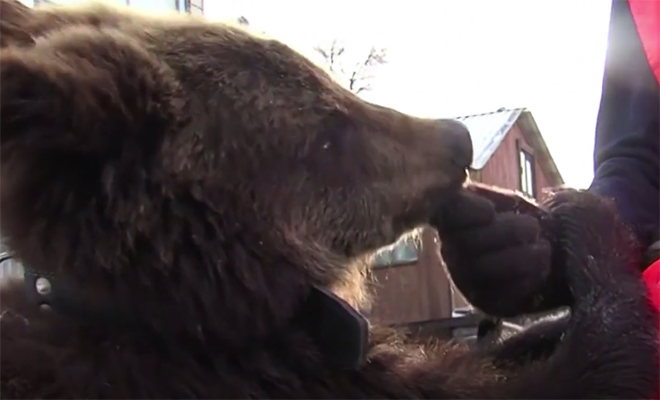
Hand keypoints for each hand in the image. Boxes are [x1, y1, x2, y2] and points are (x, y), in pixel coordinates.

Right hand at [432, 183, 567, 316]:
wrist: (542, 254)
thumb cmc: (520, 222)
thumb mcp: (508, 203)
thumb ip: (496, 198)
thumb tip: (487, 197)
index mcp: (453, 220)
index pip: (448, 216)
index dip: (466, 214)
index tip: (490, 211)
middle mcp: (451, 251)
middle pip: (468, 243)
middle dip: (505, 233)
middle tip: (533, 227)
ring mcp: (465, 279)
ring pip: (484, 270)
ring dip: (519, 257)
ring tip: (543, 248)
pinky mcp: (485, 302)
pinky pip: (500, 294)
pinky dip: (525, 280)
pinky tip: (541, 268)